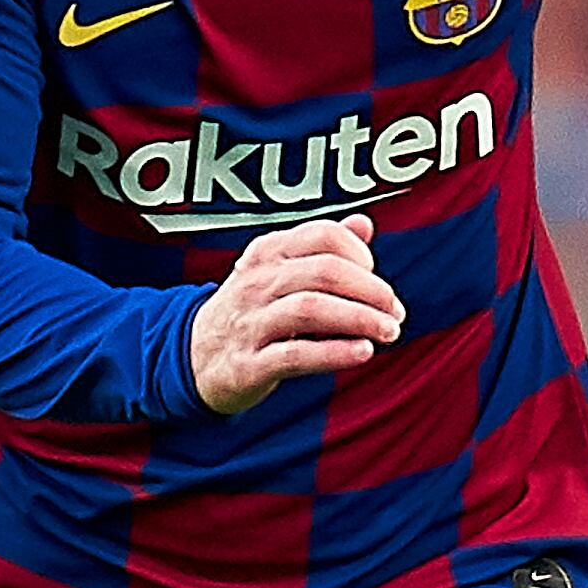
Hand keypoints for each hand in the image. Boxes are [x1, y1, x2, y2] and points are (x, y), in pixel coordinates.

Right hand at [188, 218, 404, 411]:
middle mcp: (257, 282)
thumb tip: (365, 223)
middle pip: (325, 272)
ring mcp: (250, 323)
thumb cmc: (251, 310)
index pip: (324, 236)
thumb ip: (322, 247)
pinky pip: (296, 355)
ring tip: (389, 332)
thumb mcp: (278, 270)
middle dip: (371, 291)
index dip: (360, 254)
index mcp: (268, 253)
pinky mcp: (248, 364)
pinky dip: (335, 353)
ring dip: (360, 319)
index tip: (374, 279)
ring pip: (312, 310)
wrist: (192, 356)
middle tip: (395, 312)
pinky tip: (363, 353)